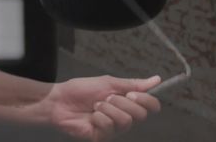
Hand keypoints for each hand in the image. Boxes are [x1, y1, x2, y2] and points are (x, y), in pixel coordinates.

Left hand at [42, 75, 161, 140]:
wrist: (58, 100)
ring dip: (108, 108)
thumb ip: (132, 84)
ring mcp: (114, 129)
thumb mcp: (107, 83)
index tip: (131, 93)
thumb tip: (157, 79)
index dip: (147, 100)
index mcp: (127, 103)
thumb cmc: (80, 90)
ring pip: (126, 121)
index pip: (151, 106)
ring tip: (95, 106)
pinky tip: (90, 116)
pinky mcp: (103, 137)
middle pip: (141, 115)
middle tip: (106, 98)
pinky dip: (99, 117)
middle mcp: (124, 118)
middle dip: (122, 102)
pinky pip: (110, 127)